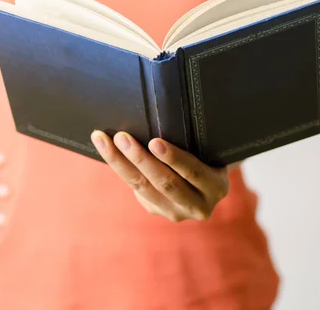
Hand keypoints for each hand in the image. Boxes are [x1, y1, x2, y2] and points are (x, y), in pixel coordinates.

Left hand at [91, 131, 228, 221]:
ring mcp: (176, 212)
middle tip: (121, 136)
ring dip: (120, 163)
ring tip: (103, 140)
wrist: (206, 180)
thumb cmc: (208, 152)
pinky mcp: (157, 211)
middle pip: (164, 183)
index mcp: (216, 187)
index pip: (193, 172)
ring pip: (142, 188)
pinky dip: (120, 167)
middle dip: (139, 159)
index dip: (174, 158)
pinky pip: (135, 188)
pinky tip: (106, 149)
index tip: (154, 142)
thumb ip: (197, 139)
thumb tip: (169, 107)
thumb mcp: (210, 148)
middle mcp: (199, 206)